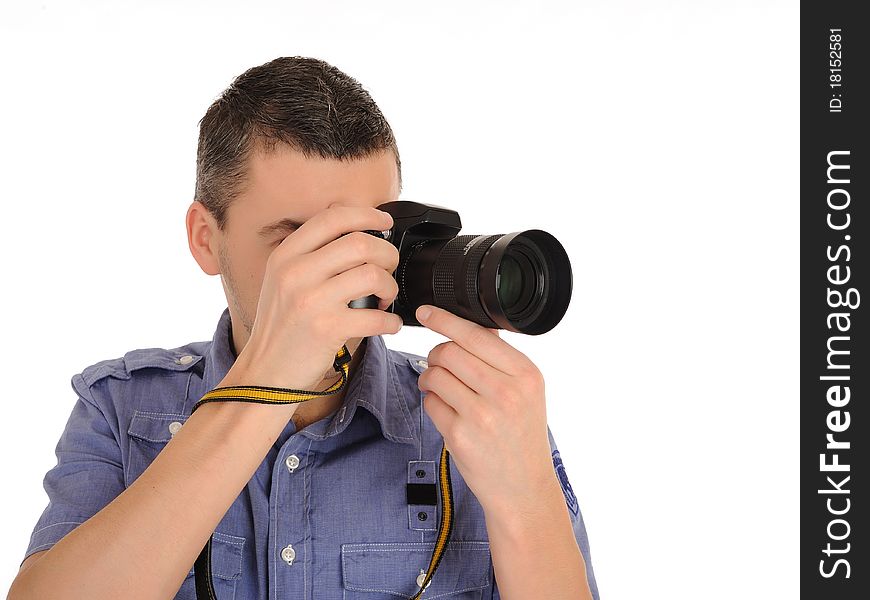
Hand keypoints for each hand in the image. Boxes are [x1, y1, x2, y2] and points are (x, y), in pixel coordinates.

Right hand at [231, 203, 402, 390]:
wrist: (265, 372)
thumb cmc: (281, 327)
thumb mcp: (282, 280)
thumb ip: (310, 254)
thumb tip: (355, 231)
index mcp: (286, 255)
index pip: (332, 218)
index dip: (366, 214)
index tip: (384, 222)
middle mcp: (295, 273)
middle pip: (359, 242)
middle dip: (386, 254)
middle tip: (389, 268)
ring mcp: (310, 300)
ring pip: (371, 275)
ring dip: (389, 286)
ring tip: (384, 298)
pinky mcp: (326, 329)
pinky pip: (375, 317)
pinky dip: (390, 321)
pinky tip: (387, 324)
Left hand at [414, 304, 555, 514]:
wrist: (523, 488)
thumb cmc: (522, 436)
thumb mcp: (527, 393)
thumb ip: (502, 359)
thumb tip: (474, 325)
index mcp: (526, 374)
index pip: (476, 335)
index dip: (445, 319)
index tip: (427, 312)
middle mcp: (506, 392)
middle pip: (449, 351)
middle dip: (436, 354)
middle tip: (439, 364)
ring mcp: (482, 415)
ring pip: (435, 374)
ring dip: (430, 377)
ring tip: (440, 388)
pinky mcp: (460, 435)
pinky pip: (430, 402)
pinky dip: (432, 402)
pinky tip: (447, 411)